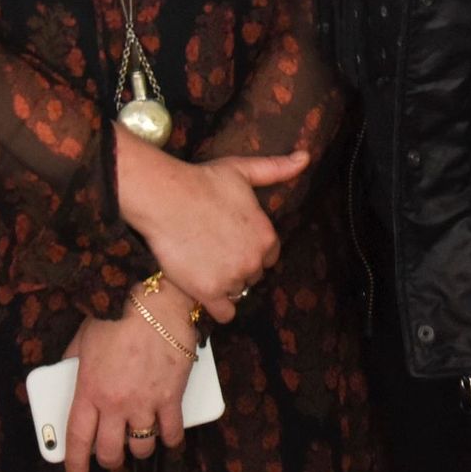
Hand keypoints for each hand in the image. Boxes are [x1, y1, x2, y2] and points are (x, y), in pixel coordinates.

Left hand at [62, 282, 196, 471]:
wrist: (155, 299)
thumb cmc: (117, 312)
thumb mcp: (84, 337)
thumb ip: (73, 361)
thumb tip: (65, 374)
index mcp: (89, 389)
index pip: (77, 439)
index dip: (75, 465)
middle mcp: (115, 404)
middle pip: (110, 452)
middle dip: (110, 460)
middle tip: (113, 456)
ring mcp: (145, 402)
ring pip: (142, 447)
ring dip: (140, 449)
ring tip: (141, 439)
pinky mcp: (172, 397)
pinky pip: (172, 432)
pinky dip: (171, 438)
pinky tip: (169, 434)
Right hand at [116, 134, 308, 322]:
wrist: (165, 197)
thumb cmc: (202, 181)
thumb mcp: (243, 170)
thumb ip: (277, 168)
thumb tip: (305, 157)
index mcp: (266, 236)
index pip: (268, 256)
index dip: (250, 248)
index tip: (232, 239)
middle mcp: (253, 261)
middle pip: (253, 275)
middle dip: (238, 266)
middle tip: (215, 250)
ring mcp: (231, 278)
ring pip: (238, 292)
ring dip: (225, 284)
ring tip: (205, 265)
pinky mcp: (208, 292)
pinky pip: (224, 314)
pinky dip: (217, 306)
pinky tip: (204, 289)